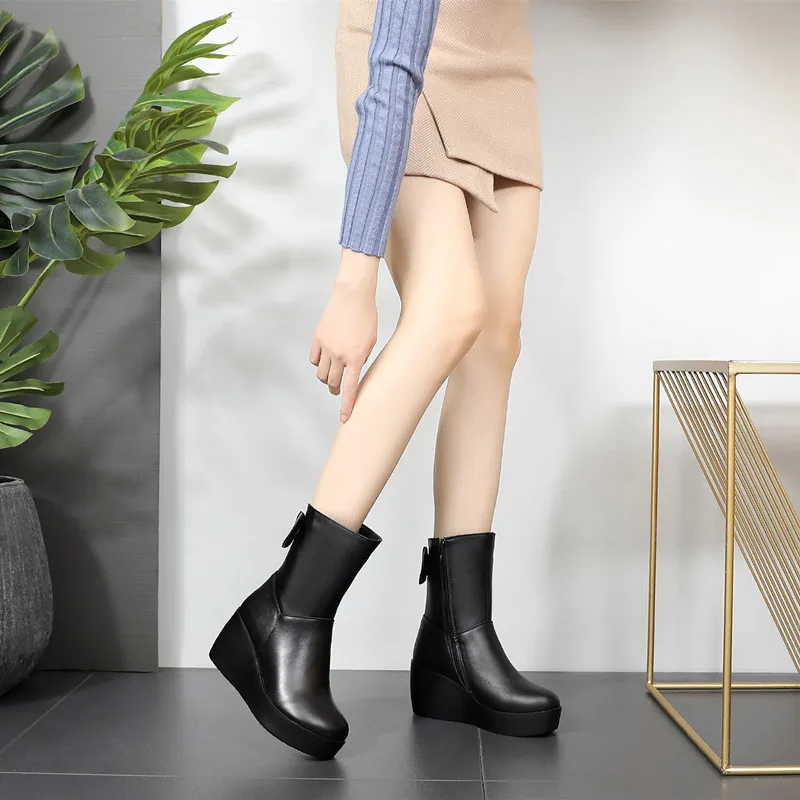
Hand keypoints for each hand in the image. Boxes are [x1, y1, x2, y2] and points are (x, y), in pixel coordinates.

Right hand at [310, 248, 378, 422]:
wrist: (353, 295)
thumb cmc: (367, 316)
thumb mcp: (372, 341)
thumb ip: (363, 358)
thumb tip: (354, 371)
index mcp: (356, 358)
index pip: (351, 389)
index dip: (347, 406)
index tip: (345, 419)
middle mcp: (339, 355)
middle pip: (333, 383)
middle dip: (336, 390)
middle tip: (339, 391)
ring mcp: (326, 346)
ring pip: (321, 373)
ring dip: (327, 378)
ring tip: (333, 376)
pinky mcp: (318, 338)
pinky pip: (314, 359)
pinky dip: (318, 364)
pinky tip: (324, 361)